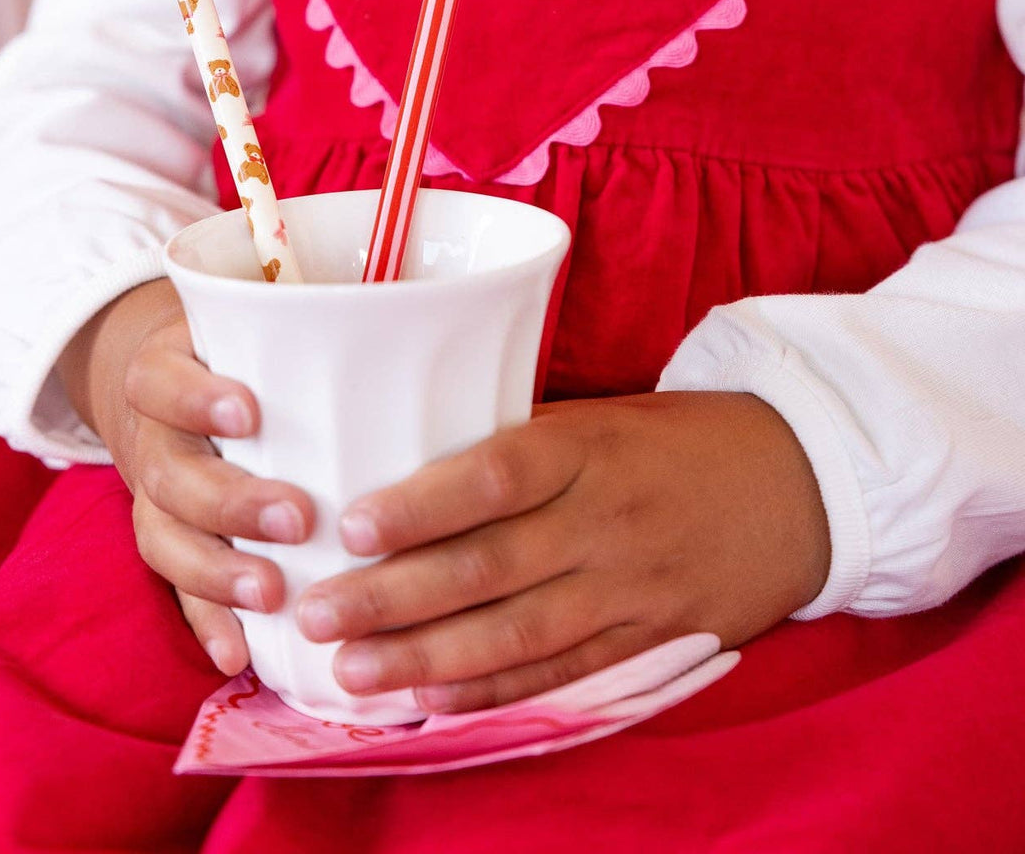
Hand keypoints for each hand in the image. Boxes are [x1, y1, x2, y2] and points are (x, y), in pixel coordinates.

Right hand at [57, 279, 314, 674]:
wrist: (168, 394)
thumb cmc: (242, 356)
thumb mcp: (255, 325)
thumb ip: (310, 326)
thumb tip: (433, 320)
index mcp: (170, 376)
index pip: (160, 380)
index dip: (195, 397)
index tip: (250, 412)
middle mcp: (156, 441)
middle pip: (171, 473)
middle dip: (230, 500)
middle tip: (295, 516)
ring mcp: (155, 500)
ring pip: (165, 538)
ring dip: (216, 571)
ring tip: (270, 594)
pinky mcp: (170, 546)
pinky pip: (176, 592)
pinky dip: (206, 622)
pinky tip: (239, 652)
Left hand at [296, 392, 828, 712]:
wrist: (803, 483)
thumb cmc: (681, 439)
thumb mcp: (605, 419)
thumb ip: (525, 448)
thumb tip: (419, 471)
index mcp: (590, 450)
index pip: (496, 476)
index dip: (423, 505)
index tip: (351, 527)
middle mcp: (606, 521)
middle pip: (492, 565)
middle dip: (397, 597)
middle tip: (319, 615)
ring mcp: (632, 588)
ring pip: (520, 632)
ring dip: (430, 658)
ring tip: (353, 674)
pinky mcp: (652, 638)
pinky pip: (566, 673)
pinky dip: (498, 690)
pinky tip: (435, 702)